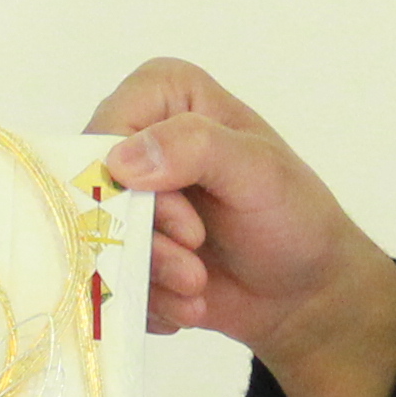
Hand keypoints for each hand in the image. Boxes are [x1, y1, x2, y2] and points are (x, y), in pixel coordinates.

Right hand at [82, 59, 395, 396]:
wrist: (304, 291)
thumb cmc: (293, 217)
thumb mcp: (259, 172)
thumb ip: (196, 147)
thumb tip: (122, 160)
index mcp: (165, 95)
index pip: (106, 132)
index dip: (132, 186)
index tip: (188, 227)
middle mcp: (136, 136)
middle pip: (92, 190)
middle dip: (145, 243)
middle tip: (195, 272)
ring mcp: (126, 193)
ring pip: (94, 237)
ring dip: (149, 277)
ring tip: (198, 287)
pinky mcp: (123, 242)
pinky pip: (103, 274)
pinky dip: (147, 298)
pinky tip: (188, 302)